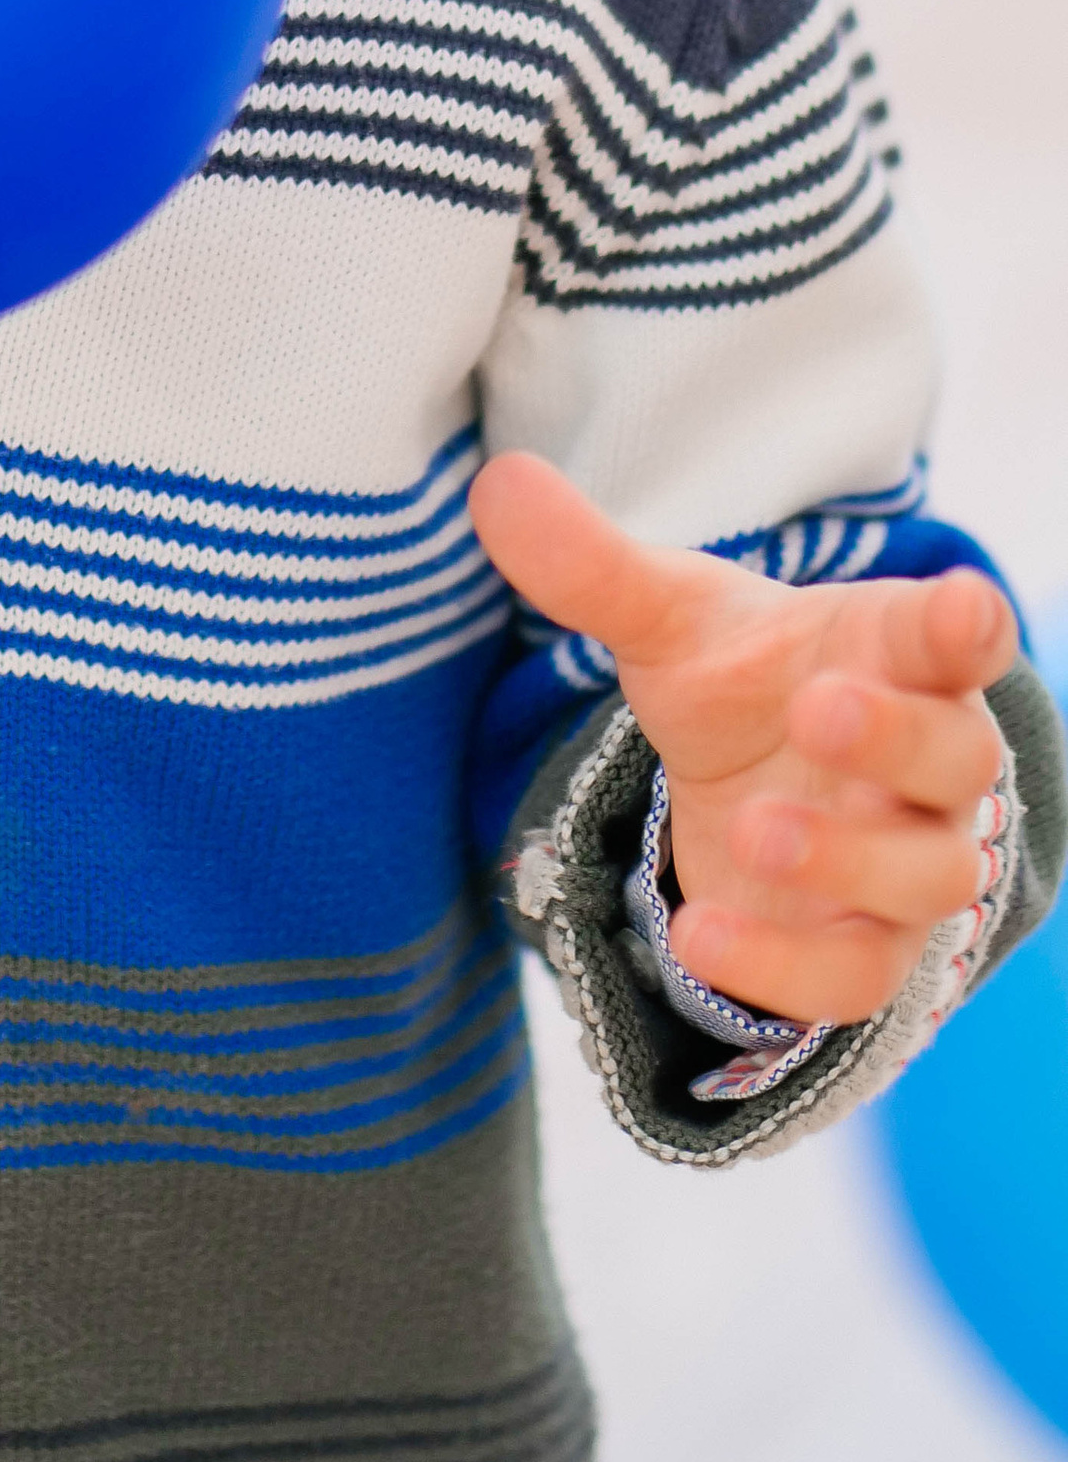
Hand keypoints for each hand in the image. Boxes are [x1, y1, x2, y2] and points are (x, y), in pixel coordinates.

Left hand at [470, 451, 1013, 1026]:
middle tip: (815, 707)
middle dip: (897, 736)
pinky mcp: (863, 950)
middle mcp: (927, 765)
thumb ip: (595, 566)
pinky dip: (786, 967)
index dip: (962, 627)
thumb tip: (499, 484)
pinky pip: (855, 977)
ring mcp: (906, 863)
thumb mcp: (665, 623)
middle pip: (955, 755)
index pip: (954, 637)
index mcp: (895, 657)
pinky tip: (698, 938)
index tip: (958, 609)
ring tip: (753, 828)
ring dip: (849, 856)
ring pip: (926, 874)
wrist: (744, 788)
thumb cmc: (739, 682)